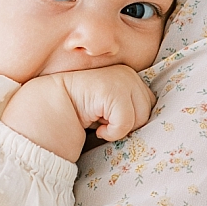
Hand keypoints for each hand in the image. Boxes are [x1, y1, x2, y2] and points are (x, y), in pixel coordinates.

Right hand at [0, 65, 153, 161]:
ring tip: (99, 120)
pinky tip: (96, 126)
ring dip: (119, 128)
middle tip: (103, 120)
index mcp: (130, 76)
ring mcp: (121, 80)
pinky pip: (126, 123)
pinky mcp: (113, 90)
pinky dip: (112, 132)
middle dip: (127, 123)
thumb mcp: (111, 107)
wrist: (51, 106)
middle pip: (148, 112)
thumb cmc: (81, 112)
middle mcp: (129, 74)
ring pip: (140, 118)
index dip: (131, 118)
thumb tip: (155, 125)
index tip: (109, 118)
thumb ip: (130, 107)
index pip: (150, 105)